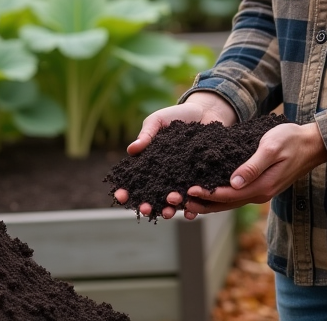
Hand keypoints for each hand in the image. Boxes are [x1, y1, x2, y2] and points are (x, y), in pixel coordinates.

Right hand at [111, 91, 237, 219]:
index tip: (121, 197)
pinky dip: (192, 207)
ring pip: (172, 200)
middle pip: (152, 195)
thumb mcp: (158, 121)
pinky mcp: (199, 180)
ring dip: (168, 208)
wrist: (206, 112)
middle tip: (145, 209)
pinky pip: (194, 197)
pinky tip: (190, 212)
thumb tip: (131, 149)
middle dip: (147, 205)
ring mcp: (180, 179)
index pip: (134, 180)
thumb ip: (147, 134)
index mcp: (149, 163)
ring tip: (168, 212)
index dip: (126, 190)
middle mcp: (163, 175)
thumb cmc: (177, 116)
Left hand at [178, 121, 326, 220]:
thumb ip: (253, 165)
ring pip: (229, 203)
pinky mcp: (259, 186)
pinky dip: (218, 196)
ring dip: (207, 203)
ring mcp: (260, 192)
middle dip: (201, 204)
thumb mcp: (272, 148)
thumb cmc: (291, 140)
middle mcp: (259, 194)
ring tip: (185, 202)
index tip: (188, 190)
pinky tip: (206, 192)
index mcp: (262, 186)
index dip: (207, 193)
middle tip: (178, 202)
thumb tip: (234, 182)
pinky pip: (235, 196)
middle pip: (225, 204)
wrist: (311, 145)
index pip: (228, 195)